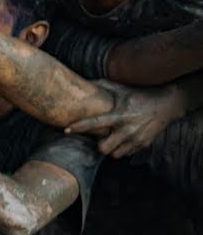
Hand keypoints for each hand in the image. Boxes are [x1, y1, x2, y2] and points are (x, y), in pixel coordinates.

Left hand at [65, 81, 186, 157]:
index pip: (95, 122)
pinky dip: (122, 149)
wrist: (167, 103)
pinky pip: (125, 154)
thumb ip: (102, 86)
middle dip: (98, 145)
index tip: (66, 130)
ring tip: (112, 139)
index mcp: (120, 114)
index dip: (79, 127)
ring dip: (110, 148)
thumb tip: (83, 80)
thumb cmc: (140, 95)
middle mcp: (128, 129)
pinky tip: (123, 140)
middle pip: (103, 148)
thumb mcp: (122, 89)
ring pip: (114, 154)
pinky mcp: (143, 145)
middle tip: (100, 138)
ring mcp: (136, 139)